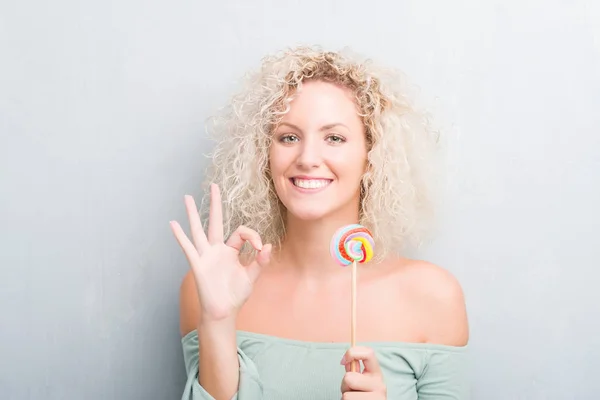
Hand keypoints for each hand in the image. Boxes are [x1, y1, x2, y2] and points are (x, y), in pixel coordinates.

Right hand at [170, 183, 271, 321]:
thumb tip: (268, 245)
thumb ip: (260, 261)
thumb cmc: (236, 295)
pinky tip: (173, 224)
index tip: (260, 247)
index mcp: (231, 251)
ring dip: (193, 214)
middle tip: (214, 186)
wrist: (224, 312)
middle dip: (215, 204)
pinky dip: (180, 236)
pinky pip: (188, 248)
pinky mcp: (198, 265)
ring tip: (187, 198)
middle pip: (215, 221)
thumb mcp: (251, 277)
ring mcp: (206, 256)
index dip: (252, 236)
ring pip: (198, 230)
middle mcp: (217, 250)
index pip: (241, 232)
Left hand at [340, 346, 386, 398]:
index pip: (369, 353)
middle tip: (351, 391)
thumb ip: (355, 371)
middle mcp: (380, 385)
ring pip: (346, 395)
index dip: (352, 352)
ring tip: (354, 399)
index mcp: (377, 374)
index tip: (343, 361)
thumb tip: (346, 360)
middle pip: (349, 378)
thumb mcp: (361, 382)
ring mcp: (376, 398)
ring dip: (345, 397)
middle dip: (344, 385)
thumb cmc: (363, 396)